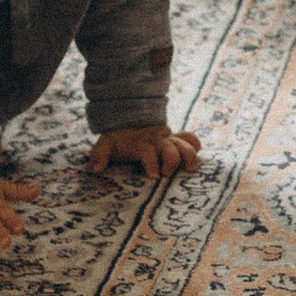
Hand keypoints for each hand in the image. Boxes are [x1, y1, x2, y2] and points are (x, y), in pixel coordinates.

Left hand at [89, 125, 203, 185]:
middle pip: (170, 149)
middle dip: (172, 161)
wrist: (128, 118)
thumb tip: (97, 169)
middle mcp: (157, 140)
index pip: (148, 152)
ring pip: (184, 143)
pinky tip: (198, 154)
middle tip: (168, 175)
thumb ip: (100, 155)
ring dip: (190, 155)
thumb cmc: (117, 139)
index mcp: (140, 143)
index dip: (152, 164)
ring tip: (190, 170)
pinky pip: (189, 137)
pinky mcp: (175, 138)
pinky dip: (195, 144)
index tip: (154, 177)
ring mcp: (167, 138)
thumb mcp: (105, 145)